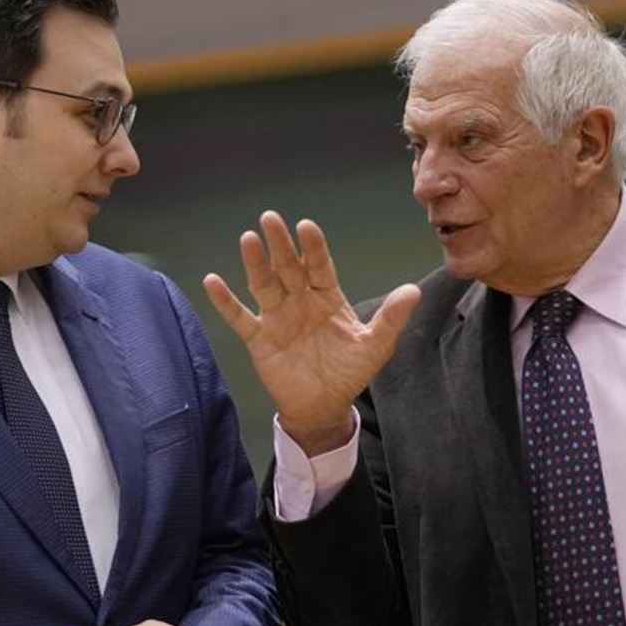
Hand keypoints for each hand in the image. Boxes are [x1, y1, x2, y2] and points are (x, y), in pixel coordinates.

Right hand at [203, 210, 420, 454]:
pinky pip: (239, 318)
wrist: (324, 406)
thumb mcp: (375, 345)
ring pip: (264, 285)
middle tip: (270, 218)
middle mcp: (300, 301)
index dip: (313, 248)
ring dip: (255, 263)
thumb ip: (391, 317)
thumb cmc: (350, 372)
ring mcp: (277, 318)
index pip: (320, 266)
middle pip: (288, 267)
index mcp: (327, 298)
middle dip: (280, 244)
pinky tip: (212, 282)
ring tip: (248, 239)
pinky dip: (225, 302)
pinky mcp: (259, 339)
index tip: (307, 227)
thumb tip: (413, 291)